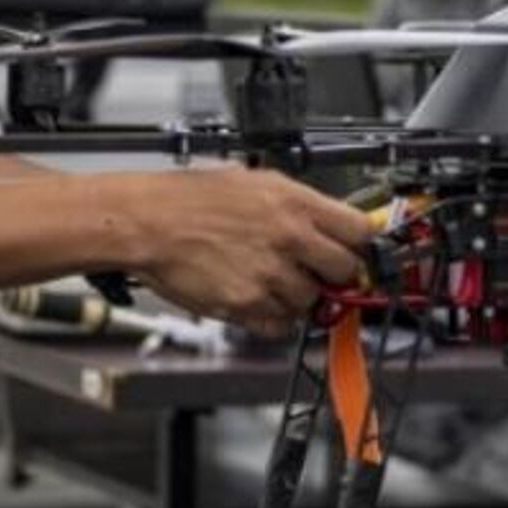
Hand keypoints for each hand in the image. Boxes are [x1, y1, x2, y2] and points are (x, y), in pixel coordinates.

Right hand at [127, 169, 372, 338]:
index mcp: (294, 203)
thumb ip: (296, 204)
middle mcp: (289, 239)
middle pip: (346, 271)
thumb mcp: (254, 181)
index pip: (360, 230)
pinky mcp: (247, 305)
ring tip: (270, 279)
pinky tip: (257, 298)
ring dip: (299, 297)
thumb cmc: (189, 198)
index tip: (354, 250)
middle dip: (335, 274)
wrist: (147, 222)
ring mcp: (270, 275)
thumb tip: (326, 220)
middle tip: (319, 271)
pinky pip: (281, 325)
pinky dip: (274, 319)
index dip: (359, 243)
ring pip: (313, 302)